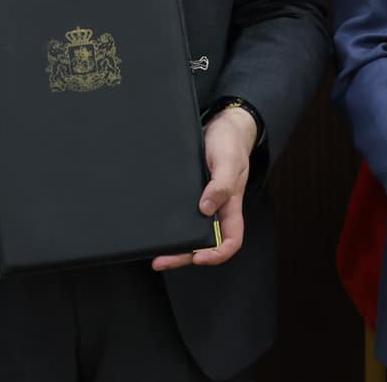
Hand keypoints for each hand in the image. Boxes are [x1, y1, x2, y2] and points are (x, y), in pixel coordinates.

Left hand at [153, 105, 255, 270]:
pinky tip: (157, 227)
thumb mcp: (229, 162)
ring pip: (191, 231)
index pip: (230, 240)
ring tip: (155, 252)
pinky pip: (181, 214)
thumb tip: (206, 208)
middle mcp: (217, 208)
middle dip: (185, 256)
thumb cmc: (230, 144)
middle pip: (205, 243)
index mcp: (231, 206)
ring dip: (175, 245)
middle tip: (162, 260)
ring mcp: (203, 202)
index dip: (217, 254)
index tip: (200, 257)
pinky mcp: (190, 193)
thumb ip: (222, 185)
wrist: (221, 126)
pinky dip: (170, 224)